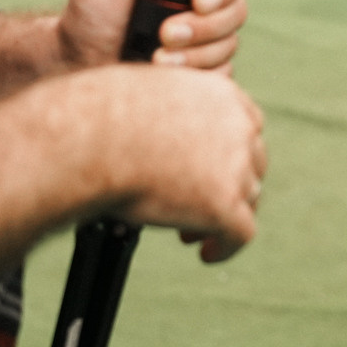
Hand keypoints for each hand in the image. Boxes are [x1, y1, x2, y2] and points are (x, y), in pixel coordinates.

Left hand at [58, 0, 252, 71]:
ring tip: (157, 58)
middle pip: (238, 10)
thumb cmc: (90, 11)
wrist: (78, 60)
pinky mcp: (204, 69)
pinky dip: (195, 75)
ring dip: (195, 54)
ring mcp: (209, 39)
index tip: (198, 0)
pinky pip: (220, 76)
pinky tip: (167, 73)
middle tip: (166, 33)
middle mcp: (207, 4)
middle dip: (203, 26)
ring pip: (229, 45)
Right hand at [84, 65, 267, 261]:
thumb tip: (152, 125)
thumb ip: (170, 108)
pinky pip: (240, 234)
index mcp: (221, 96)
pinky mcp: (224, 204)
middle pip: (251, 162)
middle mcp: (238, 128)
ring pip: (247, 198)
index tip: (208, 167)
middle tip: (195, 202)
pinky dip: (225, 247)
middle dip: (228, 183)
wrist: (95, 137)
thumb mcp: (150, 92)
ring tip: (190, 230)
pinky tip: (207, 254)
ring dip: (224, 214)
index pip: (246, 126)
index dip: (230, 151)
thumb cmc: (104, 114)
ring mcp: (235, 167)